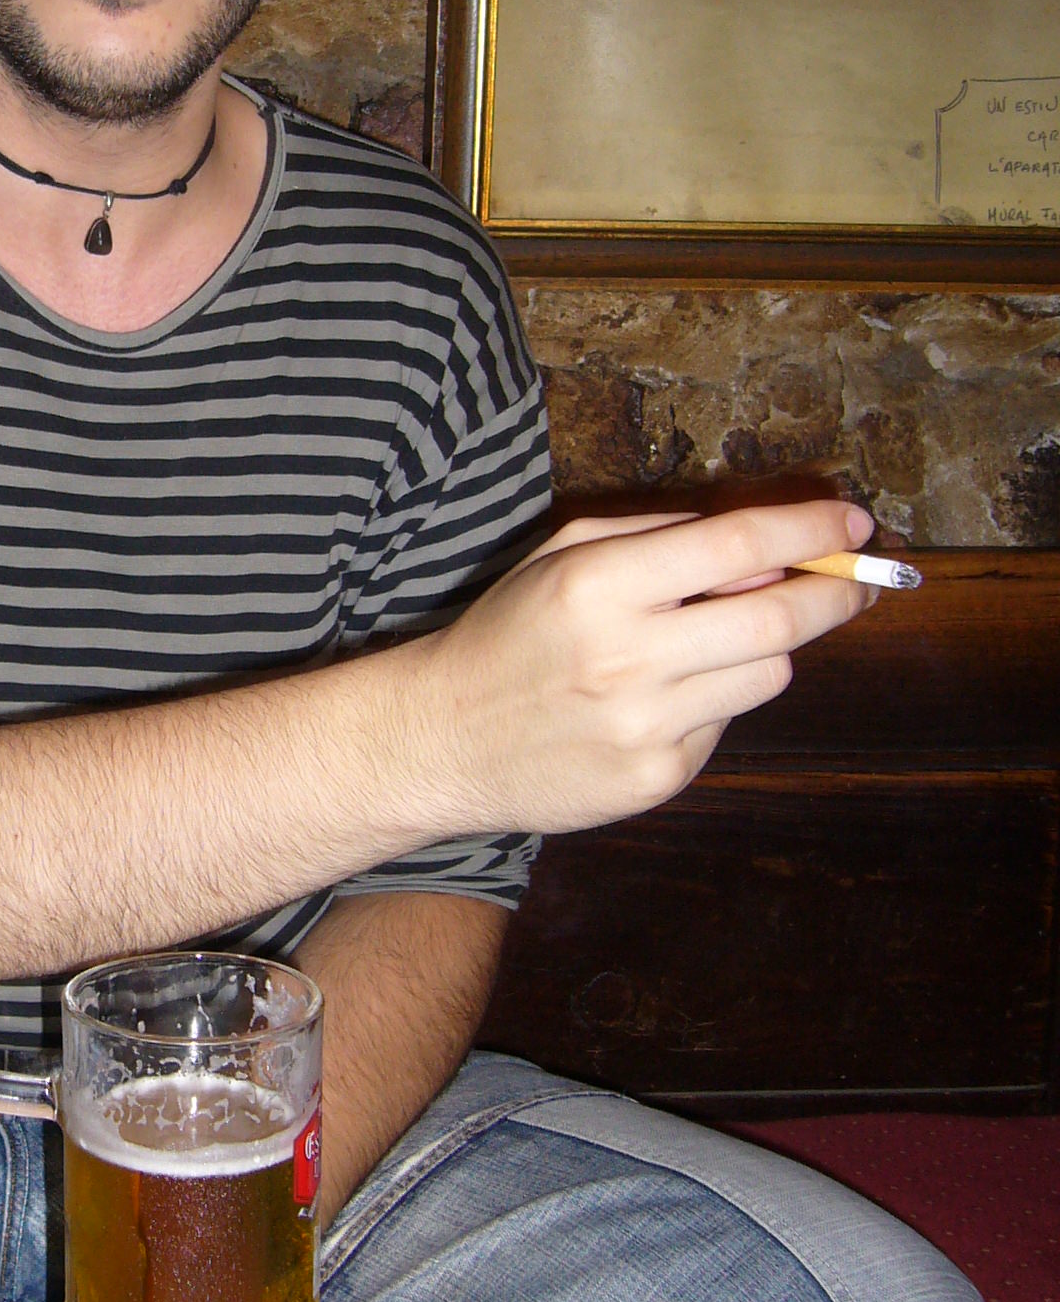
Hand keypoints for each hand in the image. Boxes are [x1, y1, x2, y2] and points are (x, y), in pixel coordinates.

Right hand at [410, 502, 876, 841]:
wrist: (441, 738)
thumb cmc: (509, 635)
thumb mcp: (563, 556)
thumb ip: (662, 539)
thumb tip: (766, 553)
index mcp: (600, 584)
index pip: (736, 545)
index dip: (809, 529)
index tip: (854, 522)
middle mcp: (627, 656)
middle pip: (779, 620)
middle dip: (837, 593)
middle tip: (860, 579)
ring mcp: (644, 726)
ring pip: (766, 675)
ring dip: (767, 649)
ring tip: (720, 643)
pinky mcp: (654, 779)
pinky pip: (725, 728)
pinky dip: (714, 704)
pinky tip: (663, 702)